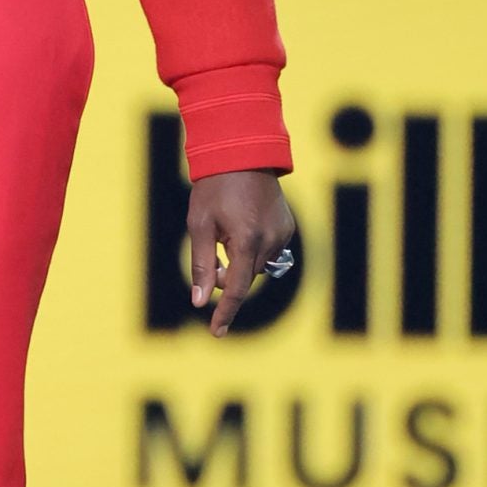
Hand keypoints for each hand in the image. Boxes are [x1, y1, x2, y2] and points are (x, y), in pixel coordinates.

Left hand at [188, 169, 295, 336]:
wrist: (243, 152)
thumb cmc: (215, 187)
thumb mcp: (200, 225)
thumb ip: (201, 264)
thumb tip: (199, 301)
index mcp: (246, 241)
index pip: (235, 289)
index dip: (225, 313)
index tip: (217, 333)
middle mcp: (270, 241)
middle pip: (245, 278)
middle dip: (226, 277)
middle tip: (210, 259)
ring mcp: (283, 234)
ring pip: (257, 266)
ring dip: (240, 263)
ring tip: (226, 235)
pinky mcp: (288, 227)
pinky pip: (269, 251)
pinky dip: (253, 250)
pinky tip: (243, 227)